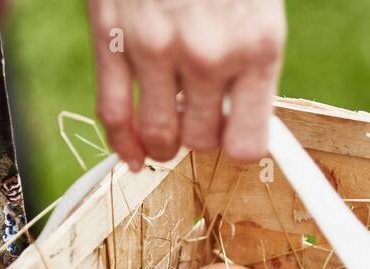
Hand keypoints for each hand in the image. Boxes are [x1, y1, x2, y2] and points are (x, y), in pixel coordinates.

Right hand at [87, 0, 286, 170]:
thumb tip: (238, 125)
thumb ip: (250, 66)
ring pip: (159, 137)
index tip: (230, 135)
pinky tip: (131, 153)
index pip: (247, 144)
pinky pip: (114, 113)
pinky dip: (122, 143)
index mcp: (257, 47)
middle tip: (195, 118)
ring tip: (166, 130)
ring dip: (162, 143)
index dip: (236, 145)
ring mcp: (156, 49)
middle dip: (198, 136)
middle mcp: (208, 55)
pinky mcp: (113, 38)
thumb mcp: (256, 9)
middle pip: (200, 142)